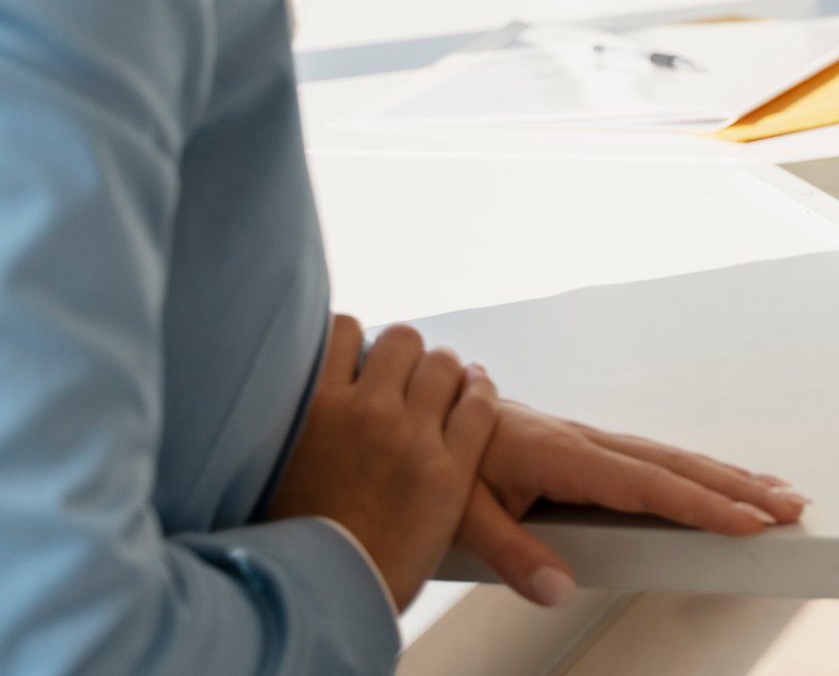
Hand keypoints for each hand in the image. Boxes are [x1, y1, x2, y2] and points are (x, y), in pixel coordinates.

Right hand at [267, 316, 498, 609]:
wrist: (327, 592)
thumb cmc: (296, 531)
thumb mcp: (274, 457)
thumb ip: (297, 411)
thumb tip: (297, 376)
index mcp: (315, 406)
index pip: (345, 330)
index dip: (360, 341)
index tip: (364, 358)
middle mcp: (366, 411)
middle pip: (403, 340)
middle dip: (407, 354)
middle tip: (407, 378)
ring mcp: (413, 436)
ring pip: (445, 365)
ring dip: (445, 371)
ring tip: (443, 387)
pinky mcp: (451, 466)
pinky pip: (480, 404)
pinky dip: (480, 392)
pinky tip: (475, 394)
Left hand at [455, 401, 807, 607]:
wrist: (423, 406)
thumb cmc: (439, 460)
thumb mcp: (462, 514)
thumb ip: (512, 554)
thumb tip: (559, 591)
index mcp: (564, 456)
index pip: (648, 485)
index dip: (702, 505)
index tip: (747, 520)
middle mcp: (587, 442)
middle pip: (677, 467)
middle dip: (739, 487)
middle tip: (791, 506)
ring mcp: (592, 441)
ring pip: (673, 459)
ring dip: (729, 476)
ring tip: (777, 493)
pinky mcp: (589, 448)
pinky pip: (656, 459)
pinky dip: (698, 470)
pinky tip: (717, 481)